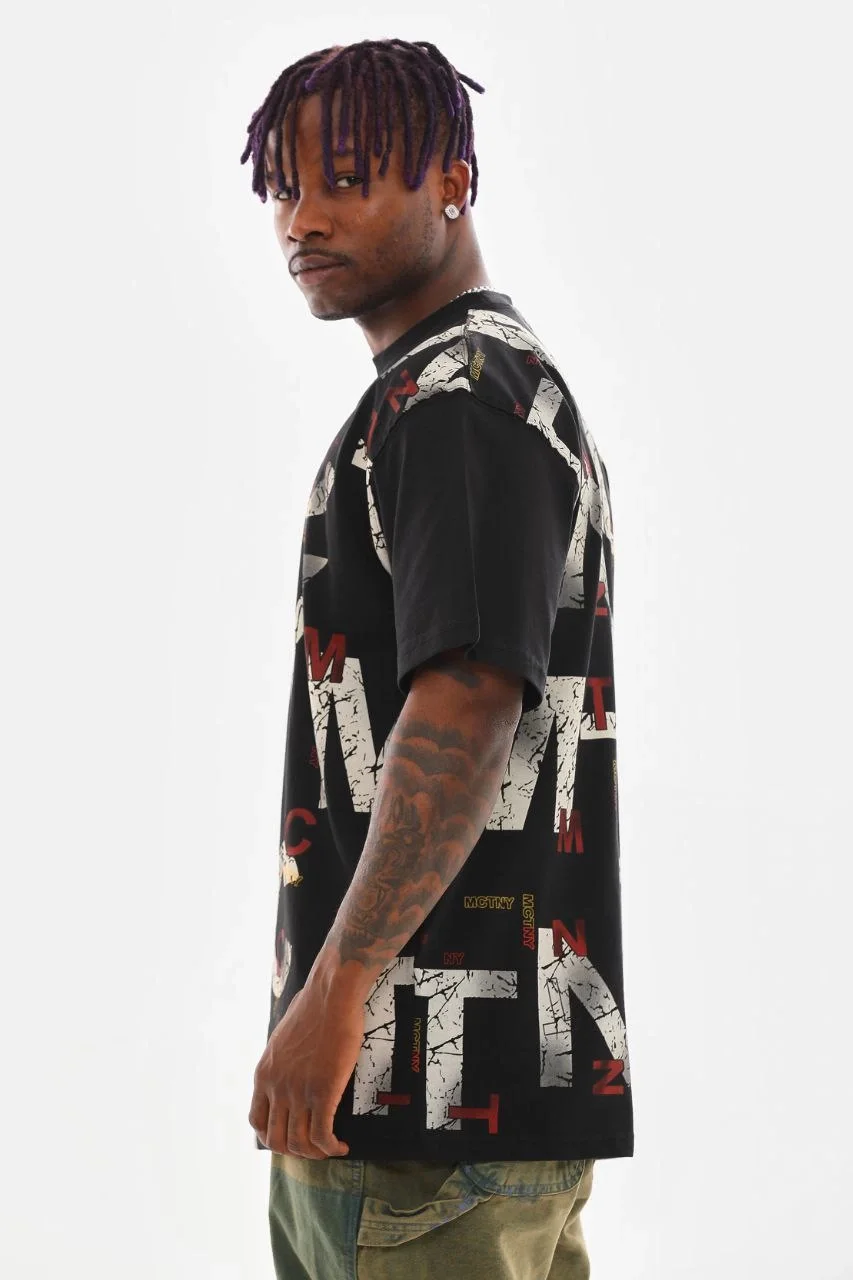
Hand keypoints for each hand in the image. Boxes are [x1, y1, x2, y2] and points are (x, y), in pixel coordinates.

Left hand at [248, 975, 364, 1157]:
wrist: (332, 994)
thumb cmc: (314, 1007)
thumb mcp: (284, 1037)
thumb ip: (283, 1059)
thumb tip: (292, 1064)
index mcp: (264, 1074)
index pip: (256, 1121)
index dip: (273, 1136)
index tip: (291, 1136)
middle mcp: (275, 1087)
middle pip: (276, 1140)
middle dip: (296, 1151)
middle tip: (314, 1147)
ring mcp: (297, 1091)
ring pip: (299, 1143)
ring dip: (315, 1153)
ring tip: (330, 1148)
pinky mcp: (322, 1092)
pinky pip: (322, 1136)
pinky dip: (331, 1148)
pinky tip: (342, 1145)